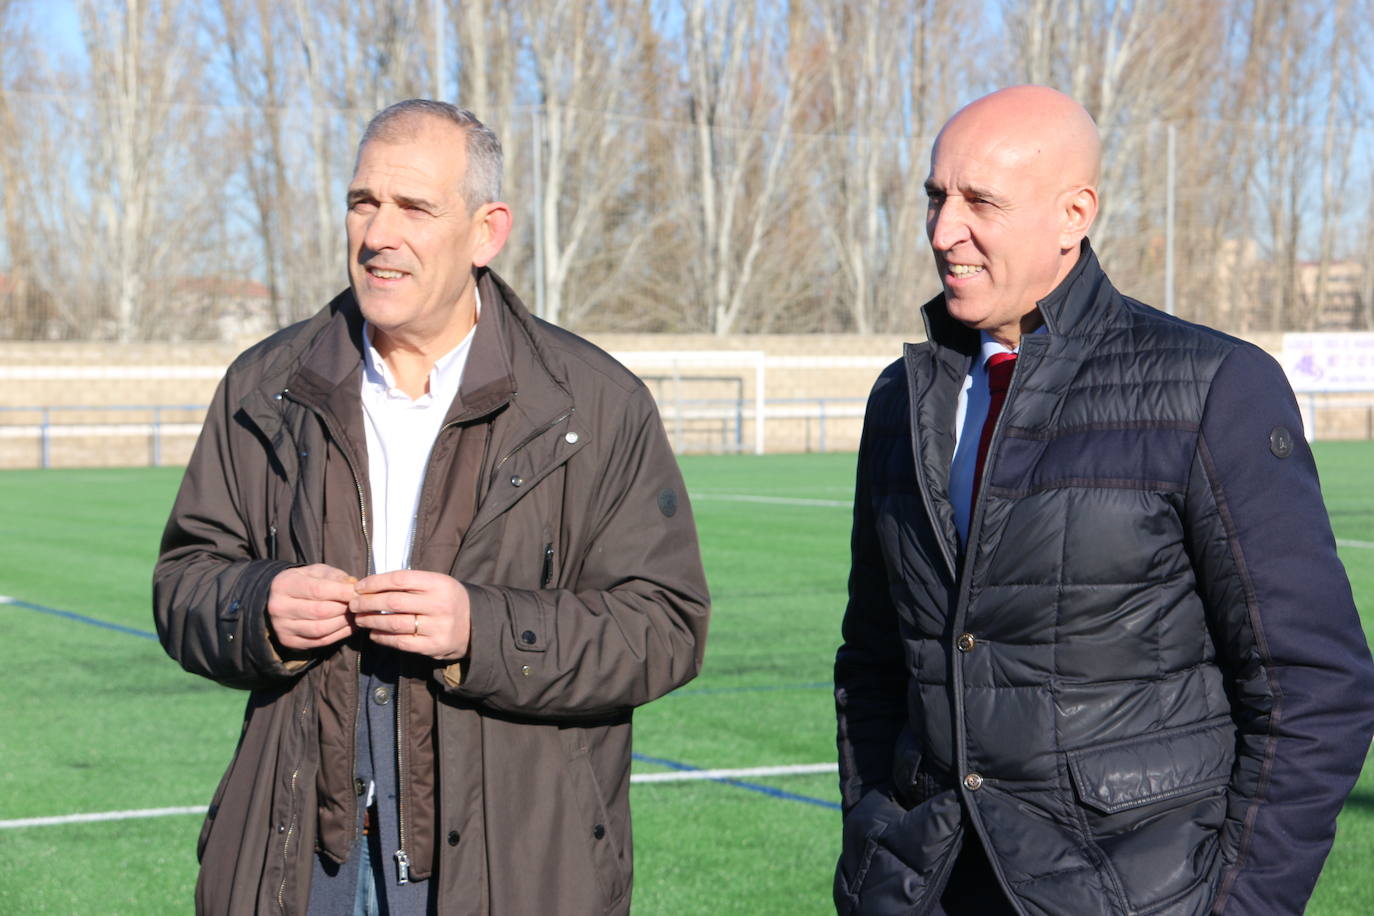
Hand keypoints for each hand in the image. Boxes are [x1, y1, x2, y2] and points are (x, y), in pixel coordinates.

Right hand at [267, 564, 358, 649]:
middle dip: (344, 608)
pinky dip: (339, 634)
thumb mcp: (317, 572)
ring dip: (343, 623)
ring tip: (355, 615)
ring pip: (320, 629)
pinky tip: (349, 626)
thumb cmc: (305, 582)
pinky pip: (320, 641)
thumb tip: (354, 587)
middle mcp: (279, 607)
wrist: (281, 599)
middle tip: (359, 605)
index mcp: (284, 585)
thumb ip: (335, 577)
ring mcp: (282, 627)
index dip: (341, 592)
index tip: (358, 592)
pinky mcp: (290, 641)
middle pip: (320, 611)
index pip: (317, 590)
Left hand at [351, 569, 471, 660]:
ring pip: (394, 623)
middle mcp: (439, 605)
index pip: (400, 579)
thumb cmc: (448, 600)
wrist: (475, 626)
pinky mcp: (433, 647)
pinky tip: (374, 633)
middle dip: (367, 602)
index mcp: (439, 584)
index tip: (359, 587)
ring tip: (360, 619)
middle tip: (353, 604)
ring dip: (371, 620)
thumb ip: (410, 583)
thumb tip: (371, 586)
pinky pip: (400, 642)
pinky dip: (382, 638)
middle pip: (393, 601)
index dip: (375, 582)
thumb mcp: (437, 584)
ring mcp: (437, 627)